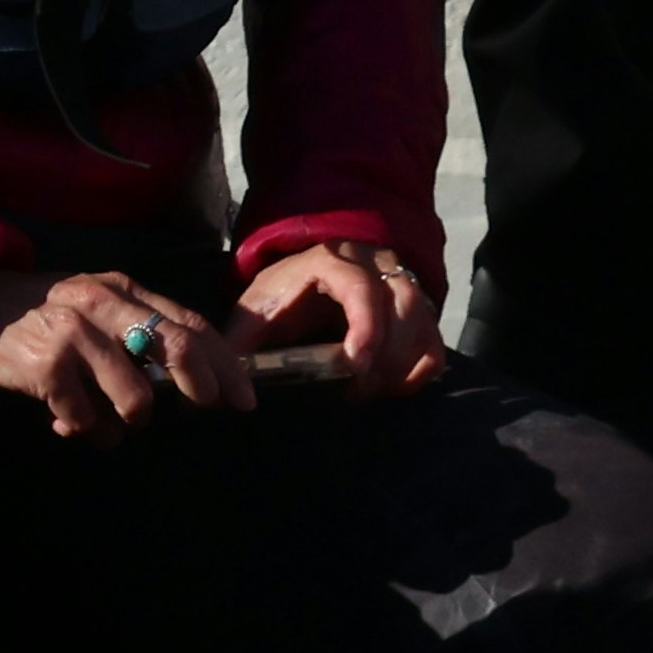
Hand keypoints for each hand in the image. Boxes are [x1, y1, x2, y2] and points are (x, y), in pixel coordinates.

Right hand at [0, 255, 250, 433]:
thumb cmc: (38, 313)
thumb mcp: (91, 307)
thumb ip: (132, 334)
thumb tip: (186, 379)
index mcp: (122, 288)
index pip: (189, 323)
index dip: (224, 362)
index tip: (245, 396)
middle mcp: (103, 304)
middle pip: (176, 346)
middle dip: (203, 387)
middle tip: (207, 411)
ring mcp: (74, 334)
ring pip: (136, 394)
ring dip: (133, 420)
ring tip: (114, 423)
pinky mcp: (45, 366)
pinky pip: (85, 418)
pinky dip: (86, 432)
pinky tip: (68, 426)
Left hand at [241, 230, 445, 396]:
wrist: (307, 276)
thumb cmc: (281, 297)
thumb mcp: (255, 312)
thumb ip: (240, 344)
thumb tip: (219, 388)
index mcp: (332, 260)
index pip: (361, 288)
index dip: (365, 327)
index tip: (356, 367)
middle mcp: (374, 263)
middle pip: (402, 303)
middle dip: (385, 356)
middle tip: (358, 392)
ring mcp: (400, 281)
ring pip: (423, 318)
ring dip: (403, 362)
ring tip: (373, 390)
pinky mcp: (415, 306)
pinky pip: (433, 337)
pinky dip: (421, 366)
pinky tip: (393, 386)